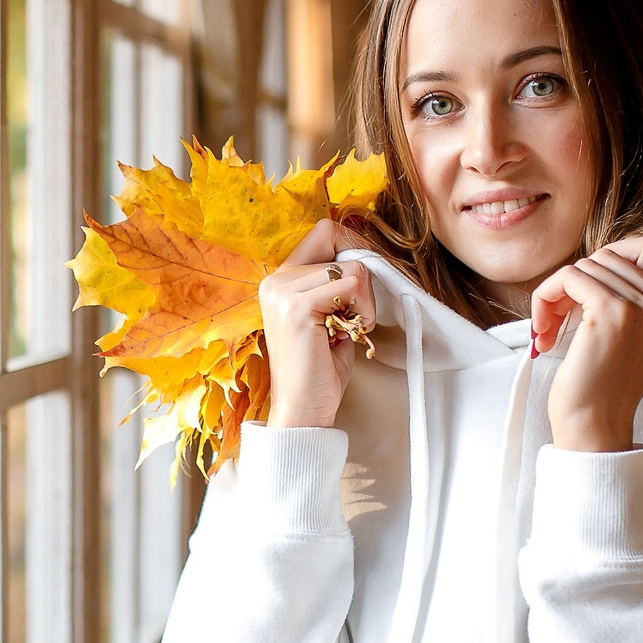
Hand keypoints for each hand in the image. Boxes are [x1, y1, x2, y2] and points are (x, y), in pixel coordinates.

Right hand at [261, 220, 376, 428]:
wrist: (303, 410)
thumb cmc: (319, 370)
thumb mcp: (328, 317)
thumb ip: (337, 285)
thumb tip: (366, 257)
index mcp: (279, 279)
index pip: (324, 231)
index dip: (352, 247)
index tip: (362, 284)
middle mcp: (275, 280)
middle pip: (338, 240)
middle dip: (361, 276)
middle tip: (354, 314)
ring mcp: (282, 292)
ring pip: (352, 266)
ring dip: (364, 299)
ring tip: (348, 329)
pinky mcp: (297, 307)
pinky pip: (353, 285)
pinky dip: (363, 310)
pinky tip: (350, 333)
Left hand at [527, 235, 642, 451]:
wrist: (594, 426)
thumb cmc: (602, 384)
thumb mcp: (633, 335)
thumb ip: (632, 296)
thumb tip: (599, 259)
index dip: (615, 256)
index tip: (589, 288)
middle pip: (611, 255)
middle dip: (576, 282)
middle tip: (558, 317)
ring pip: (586, 265)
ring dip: (555, 293)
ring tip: (549, 328)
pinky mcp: (612, 311)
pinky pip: (568, 276)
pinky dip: (545, 296)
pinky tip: (543, 330)